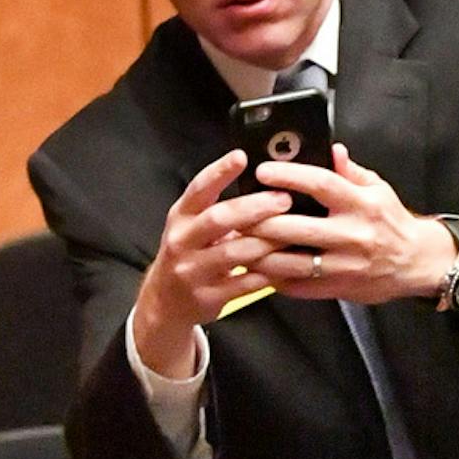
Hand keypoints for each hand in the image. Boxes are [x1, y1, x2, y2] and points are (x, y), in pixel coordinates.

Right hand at [130, 149, 296, 375]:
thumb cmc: (188, 255)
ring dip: (266, 243)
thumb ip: (216, 206)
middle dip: (253, 208)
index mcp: (180, 217)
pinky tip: (287, 265)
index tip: (242, 156)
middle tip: (283, 199)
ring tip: (293, 233)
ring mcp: (193, 271)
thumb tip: (260, 183)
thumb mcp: (190, 226)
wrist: (165, 302)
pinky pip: (243, 285)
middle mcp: (182, 241)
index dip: (219, 172)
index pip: (198, 189)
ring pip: (233, 253)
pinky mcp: (208, 297)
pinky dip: (267, 274)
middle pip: (218, 219)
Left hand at [254, 142, 457, 305]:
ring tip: (239, 245)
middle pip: (297, 228)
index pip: (321, 184)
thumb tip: (331, 149)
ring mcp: (346, 265)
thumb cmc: (393, 223)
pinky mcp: (341, 288)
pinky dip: (277, 280)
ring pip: (293, 263)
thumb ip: (351, 171)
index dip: (288, 176)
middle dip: (262, 222)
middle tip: (237, 214)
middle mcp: (353, 235)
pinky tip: (260, 271)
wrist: (417, 263)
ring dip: (262, 256)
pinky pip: (302, 287)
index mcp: (361, 204)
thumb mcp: (378, 190)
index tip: (262, 171)